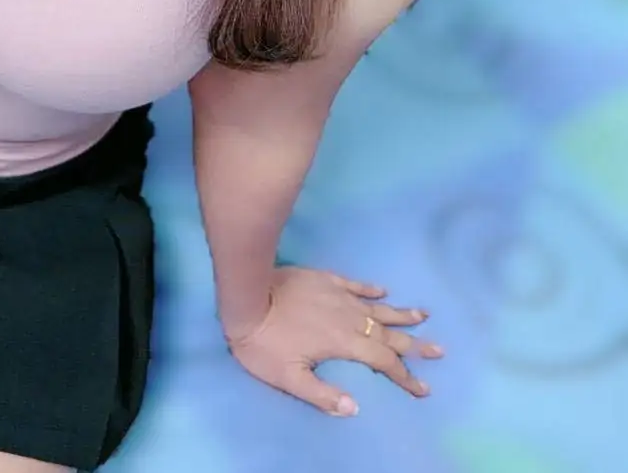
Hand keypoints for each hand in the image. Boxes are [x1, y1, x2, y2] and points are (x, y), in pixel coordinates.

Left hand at [225, 266, 444, 417]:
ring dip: (400, 313)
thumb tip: (355, 408)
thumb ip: (322, 394)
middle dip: (414, 344)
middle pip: (388, 332)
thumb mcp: (289, 378)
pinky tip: (382, 290)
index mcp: (344, 342)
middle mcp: (348, 317)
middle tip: (439, 349)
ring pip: (377, 306)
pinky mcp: (324, 278)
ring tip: (423, 315)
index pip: (383, 361)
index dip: (404, 376)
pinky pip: (354, 284)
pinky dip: (370, 289)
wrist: (247, 295)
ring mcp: (338, 294)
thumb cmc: (264, 342)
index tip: (423, 388)